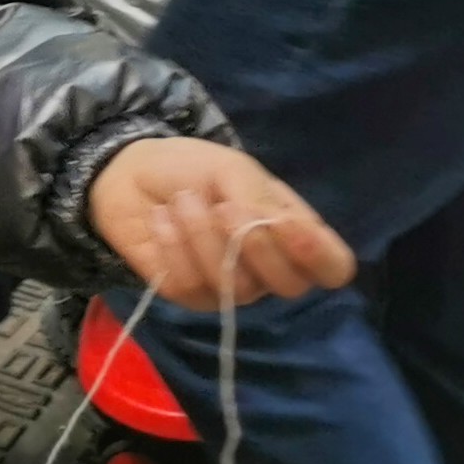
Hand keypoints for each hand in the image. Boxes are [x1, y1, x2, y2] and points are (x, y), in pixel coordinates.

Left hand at [88, 136, 354, 310]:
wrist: (130, 172)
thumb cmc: (193, 169)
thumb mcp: (232, 170)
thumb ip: (257, 199)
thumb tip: (271, 228)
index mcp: (293, 234)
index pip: (333, 268)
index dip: (319, 254)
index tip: (285, 223)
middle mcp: (269, 268)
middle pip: (290, 286)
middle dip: (256, 245)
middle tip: (223, 205)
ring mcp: (231, 287)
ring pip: (236, 287)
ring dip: (204, 236)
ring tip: (183, 200)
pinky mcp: (189, 294)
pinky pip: (191, 285)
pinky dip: (173, 245)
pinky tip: (161, 219)